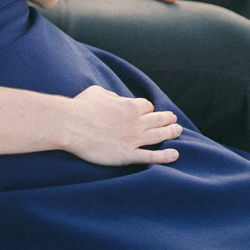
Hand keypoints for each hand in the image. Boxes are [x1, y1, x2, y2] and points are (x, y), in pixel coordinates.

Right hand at [62, 84, 180, 165]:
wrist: (71, 125)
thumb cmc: (81, 106)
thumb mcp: (97, 92)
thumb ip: (112, 95)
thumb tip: (117, 99)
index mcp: (129, 106)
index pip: (146, 106)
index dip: (148, 108)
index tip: (148, 111)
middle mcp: (136, 122)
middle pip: (157, 120)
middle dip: (167, 118)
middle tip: (174, 118)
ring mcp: (133, 139)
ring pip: (158, 136)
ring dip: (170, 132)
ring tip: (178, 131)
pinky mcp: (127, 155)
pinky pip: (151, 156)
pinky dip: (165, 156)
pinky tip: (175, 154)